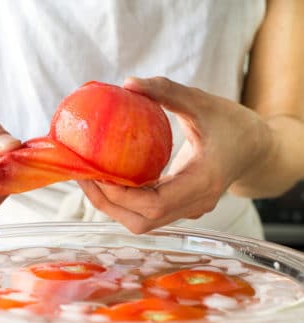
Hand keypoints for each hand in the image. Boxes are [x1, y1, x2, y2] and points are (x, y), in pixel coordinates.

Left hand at [79, 76, 272, 233]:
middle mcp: (194, 205)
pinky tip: (109, 180)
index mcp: (203, 184)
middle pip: (142, 222)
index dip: (120, 196)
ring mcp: (187, 211)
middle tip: (82, 178)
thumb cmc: (233, 125)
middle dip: (107, 204)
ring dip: (113, 206)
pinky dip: (125, 202)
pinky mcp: (180, 208)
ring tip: (90, 179)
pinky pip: (147, 213)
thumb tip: (128, 83)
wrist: (256, 150)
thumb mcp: (203, 102)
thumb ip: (168, 92)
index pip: (153, 205)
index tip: (94, 174)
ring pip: (142, 222)